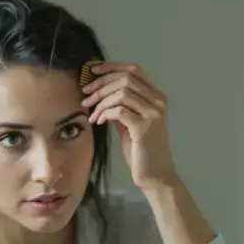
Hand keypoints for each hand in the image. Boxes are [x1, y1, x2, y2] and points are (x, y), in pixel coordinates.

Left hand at [81, 62, 177, 190]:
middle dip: (101, 85)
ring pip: (121, 92)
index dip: (111, 67)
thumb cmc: (141, 151)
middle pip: (125, 79)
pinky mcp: (144, 127)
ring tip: (92, 113)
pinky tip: (98, 122)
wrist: (155, 175)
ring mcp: (153, 114)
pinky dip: (105, 114)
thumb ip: (120, 107)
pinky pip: (119, 111)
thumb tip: (100, 93)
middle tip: (85, 96)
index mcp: (156, 97)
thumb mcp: (129, 124)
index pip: (134, 69)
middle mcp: (158, 101)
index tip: (92, 71)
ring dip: (101, 101)